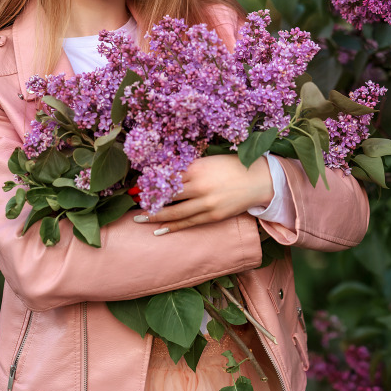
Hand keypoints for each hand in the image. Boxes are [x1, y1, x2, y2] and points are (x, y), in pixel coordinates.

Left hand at [134, 153, 273, 233]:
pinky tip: (158, 229)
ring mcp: (206, 203)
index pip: (167, 176)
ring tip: (139, 218)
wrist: (258, 180)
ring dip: (154, 216)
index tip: (136, 185)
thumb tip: (166, 173)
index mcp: (197, 168)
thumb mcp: (209, 161)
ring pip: (174, 212)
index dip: (150, 182)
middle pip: (167, 195)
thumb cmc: (232, 166)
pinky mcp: (212, 216)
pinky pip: (188, 223)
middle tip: (132, 201)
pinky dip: (172, 227)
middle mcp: (199, 186)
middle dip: (148, 199)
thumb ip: (189, 168)